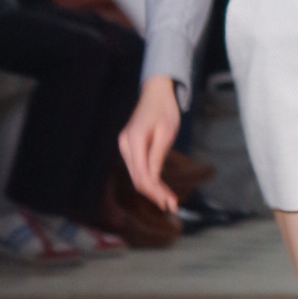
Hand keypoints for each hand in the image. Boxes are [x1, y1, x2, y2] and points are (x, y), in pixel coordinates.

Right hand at [120, 75, 181, 212]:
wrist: (156, 93)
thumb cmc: (164, 109)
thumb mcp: (166, 132)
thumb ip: (157, 156)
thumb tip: (153, 180)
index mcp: (133, 141)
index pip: (143, 175)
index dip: (156, 192)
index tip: (170, 202)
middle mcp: (125, 145)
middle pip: (137, 178)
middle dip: (154, 194)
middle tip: (172, 206)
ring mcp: (125, 146)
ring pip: (136, 175)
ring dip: (152, 190)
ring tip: (169, 200)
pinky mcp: (129, 147)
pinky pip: (138, 168)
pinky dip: (149, 180)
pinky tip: (160, 189)